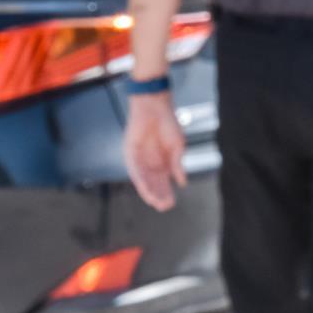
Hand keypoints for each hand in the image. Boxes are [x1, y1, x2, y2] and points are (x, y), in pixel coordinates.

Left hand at [124, 93, 186, 211]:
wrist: (155, 106)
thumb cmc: (168, 122)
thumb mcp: (178, 146)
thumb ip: (177, 164)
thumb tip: (182, 182)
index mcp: (162, 163)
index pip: (163, 183)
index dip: (167, 193)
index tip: (171, 203)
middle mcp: (150, 164)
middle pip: (153, 185)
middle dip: (158, 196)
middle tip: (163, 206)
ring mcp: (139, 159)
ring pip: (143, 181)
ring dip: (148, 192)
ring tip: (154, 202)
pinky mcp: (130, 153)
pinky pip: (134, 170)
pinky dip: (140, 180)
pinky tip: (145, 189)